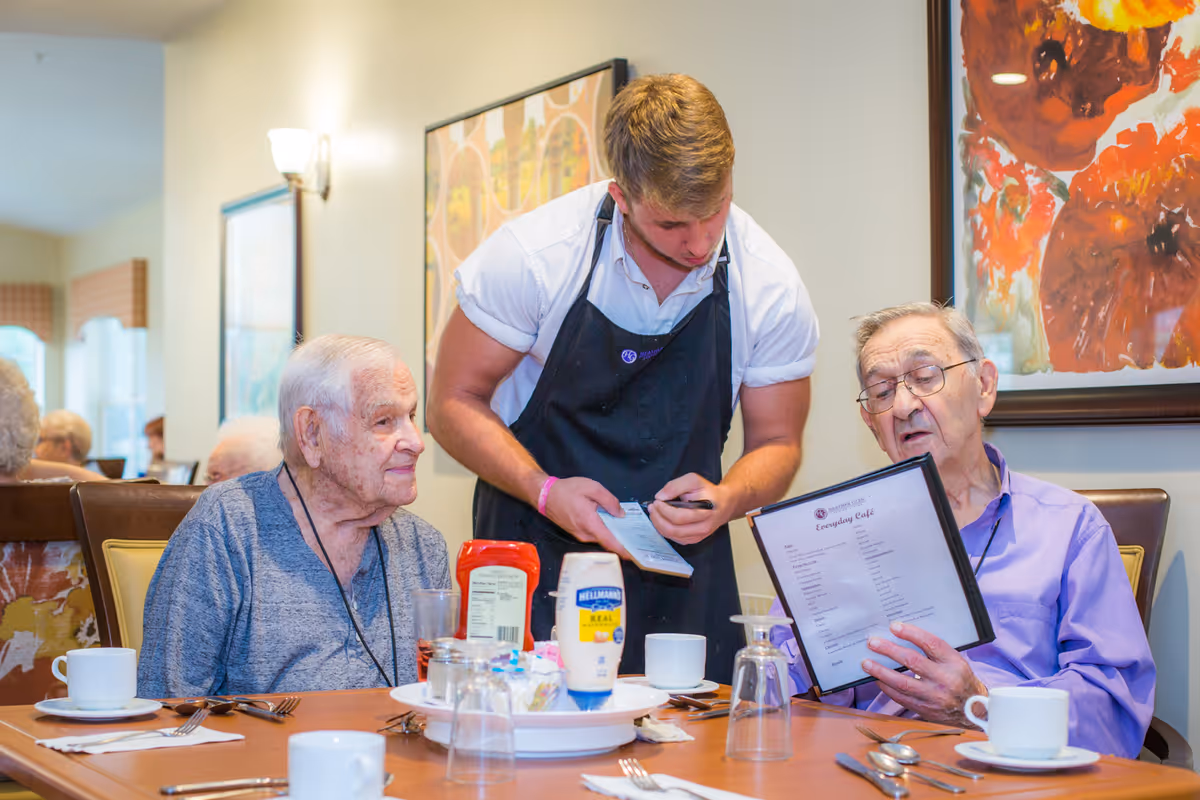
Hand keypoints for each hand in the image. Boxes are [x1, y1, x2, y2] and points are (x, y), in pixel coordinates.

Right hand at [542, 477, 631, 558]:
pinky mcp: (577, 532)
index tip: (635, 555)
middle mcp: (585, 534)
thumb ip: (609, 501)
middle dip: (621, 539)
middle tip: (636, 536)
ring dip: (611, 534)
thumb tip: (620, 514)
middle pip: (607, 541)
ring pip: (600, 537)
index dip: (623, 550)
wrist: (545, 495)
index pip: (610, 542)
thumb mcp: (592, 488)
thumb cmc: (567, 490)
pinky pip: (594, 534)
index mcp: (590, 523)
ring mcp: (580, 535)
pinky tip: (609, 522)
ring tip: (626, 527)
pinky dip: (603, 530)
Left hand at [645, 474, 731, 545]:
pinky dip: (665, 530)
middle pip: (674, 529)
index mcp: (705, 511)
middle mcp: (704, 526)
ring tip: (656, 513)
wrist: (723, 504)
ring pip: (673, 536)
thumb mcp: (693, 480)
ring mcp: (699, 535)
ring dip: (659, 525)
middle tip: (653, 507)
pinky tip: (663, 520)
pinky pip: (675, 539)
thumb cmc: (708, 492)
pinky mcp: (695, 539)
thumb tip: (661, 496)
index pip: (679, 516)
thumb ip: (676, 486)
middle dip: (658, 518)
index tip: (657, 501)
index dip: (664, 510)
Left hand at [862, 621, 987, 727]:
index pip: (931, 644)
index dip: (911, 634)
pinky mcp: (926, 709)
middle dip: (889, 650)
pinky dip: (887, 688)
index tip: (894, 626)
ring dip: (881, 671)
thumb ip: (934, 651)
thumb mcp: (955, 661)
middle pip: (912, 661)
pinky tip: (878, 679)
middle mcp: (945, 679)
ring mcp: (934, 696)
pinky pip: (901, 698)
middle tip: (873, 643)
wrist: (975, 711)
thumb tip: (903, 636)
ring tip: (866, 663)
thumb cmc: (960, 680)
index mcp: (954, 663)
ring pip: (902, 682)